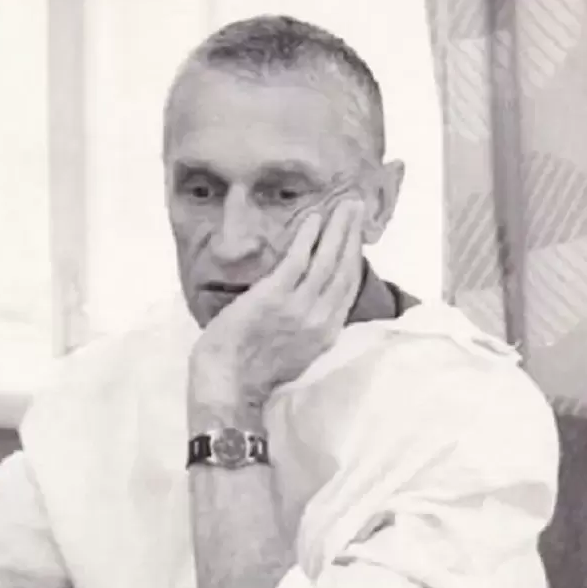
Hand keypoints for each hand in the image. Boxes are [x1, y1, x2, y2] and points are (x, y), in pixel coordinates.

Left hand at [192, 194, 365, 407]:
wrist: (228, 383)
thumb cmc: (251, 372)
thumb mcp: (295, 354)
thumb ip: (308, 328)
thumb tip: (310, 304)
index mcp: (325, 333)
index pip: (347, 288)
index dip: (354, 258)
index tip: (358, 237)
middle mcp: (319, 318)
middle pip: (344, 269)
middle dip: (352, 235)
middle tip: (356, 207)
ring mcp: (298, 307)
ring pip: (327, 260)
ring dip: (338, 228)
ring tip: (344, 204)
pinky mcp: (275, 297)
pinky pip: (298, 259)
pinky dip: (308, 237)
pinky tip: (314, 218)